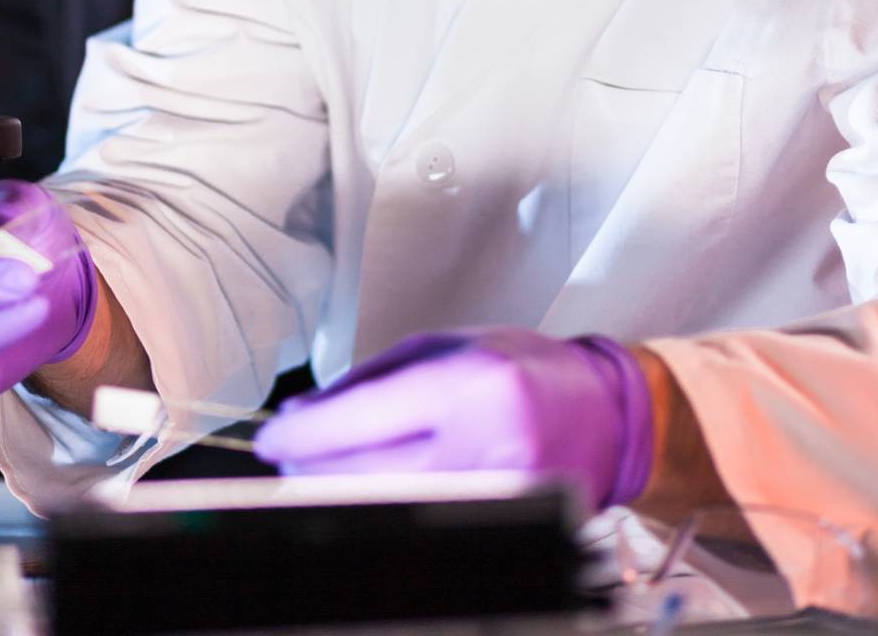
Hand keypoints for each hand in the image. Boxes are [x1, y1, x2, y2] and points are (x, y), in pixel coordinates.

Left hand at [254, 329, 653, 511]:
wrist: (605, 415)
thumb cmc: (523, 368)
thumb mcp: (446, 347)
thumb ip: (372, 380)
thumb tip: (305, 416)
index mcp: (466, 385)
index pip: (363, 420)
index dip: (306, 434)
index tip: (272, 438)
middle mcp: (481, 446)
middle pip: (365, 477)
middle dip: (313, 468)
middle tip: (289, 455)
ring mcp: (495, 500)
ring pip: (386, 511)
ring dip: (340, 494)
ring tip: (320, 473)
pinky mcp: (504, 530)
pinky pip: (421, 526)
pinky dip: (383, 512)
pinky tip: (366, 495)